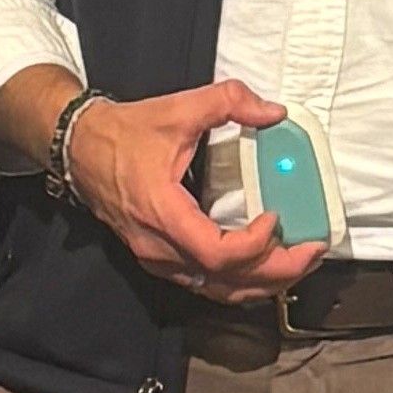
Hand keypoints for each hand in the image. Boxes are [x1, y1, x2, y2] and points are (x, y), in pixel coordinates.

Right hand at [65, 78, 313, 303]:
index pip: (216, 252)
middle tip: (312, 252)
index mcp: (163, 213)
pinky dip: (239, 281)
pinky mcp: (160, 259)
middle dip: (276, 272)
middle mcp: (159, 246)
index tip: (276, 217)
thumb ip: (229, 102)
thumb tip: (274, 112)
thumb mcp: (179, 108)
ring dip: (262, 283)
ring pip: (216, 290)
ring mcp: (157, 259)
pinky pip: (205, 283)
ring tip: (298, 263)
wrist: (79, 148)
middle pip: (225, 281)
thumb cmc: (125, 133)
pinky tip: (265, 267)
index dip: (254, 245)